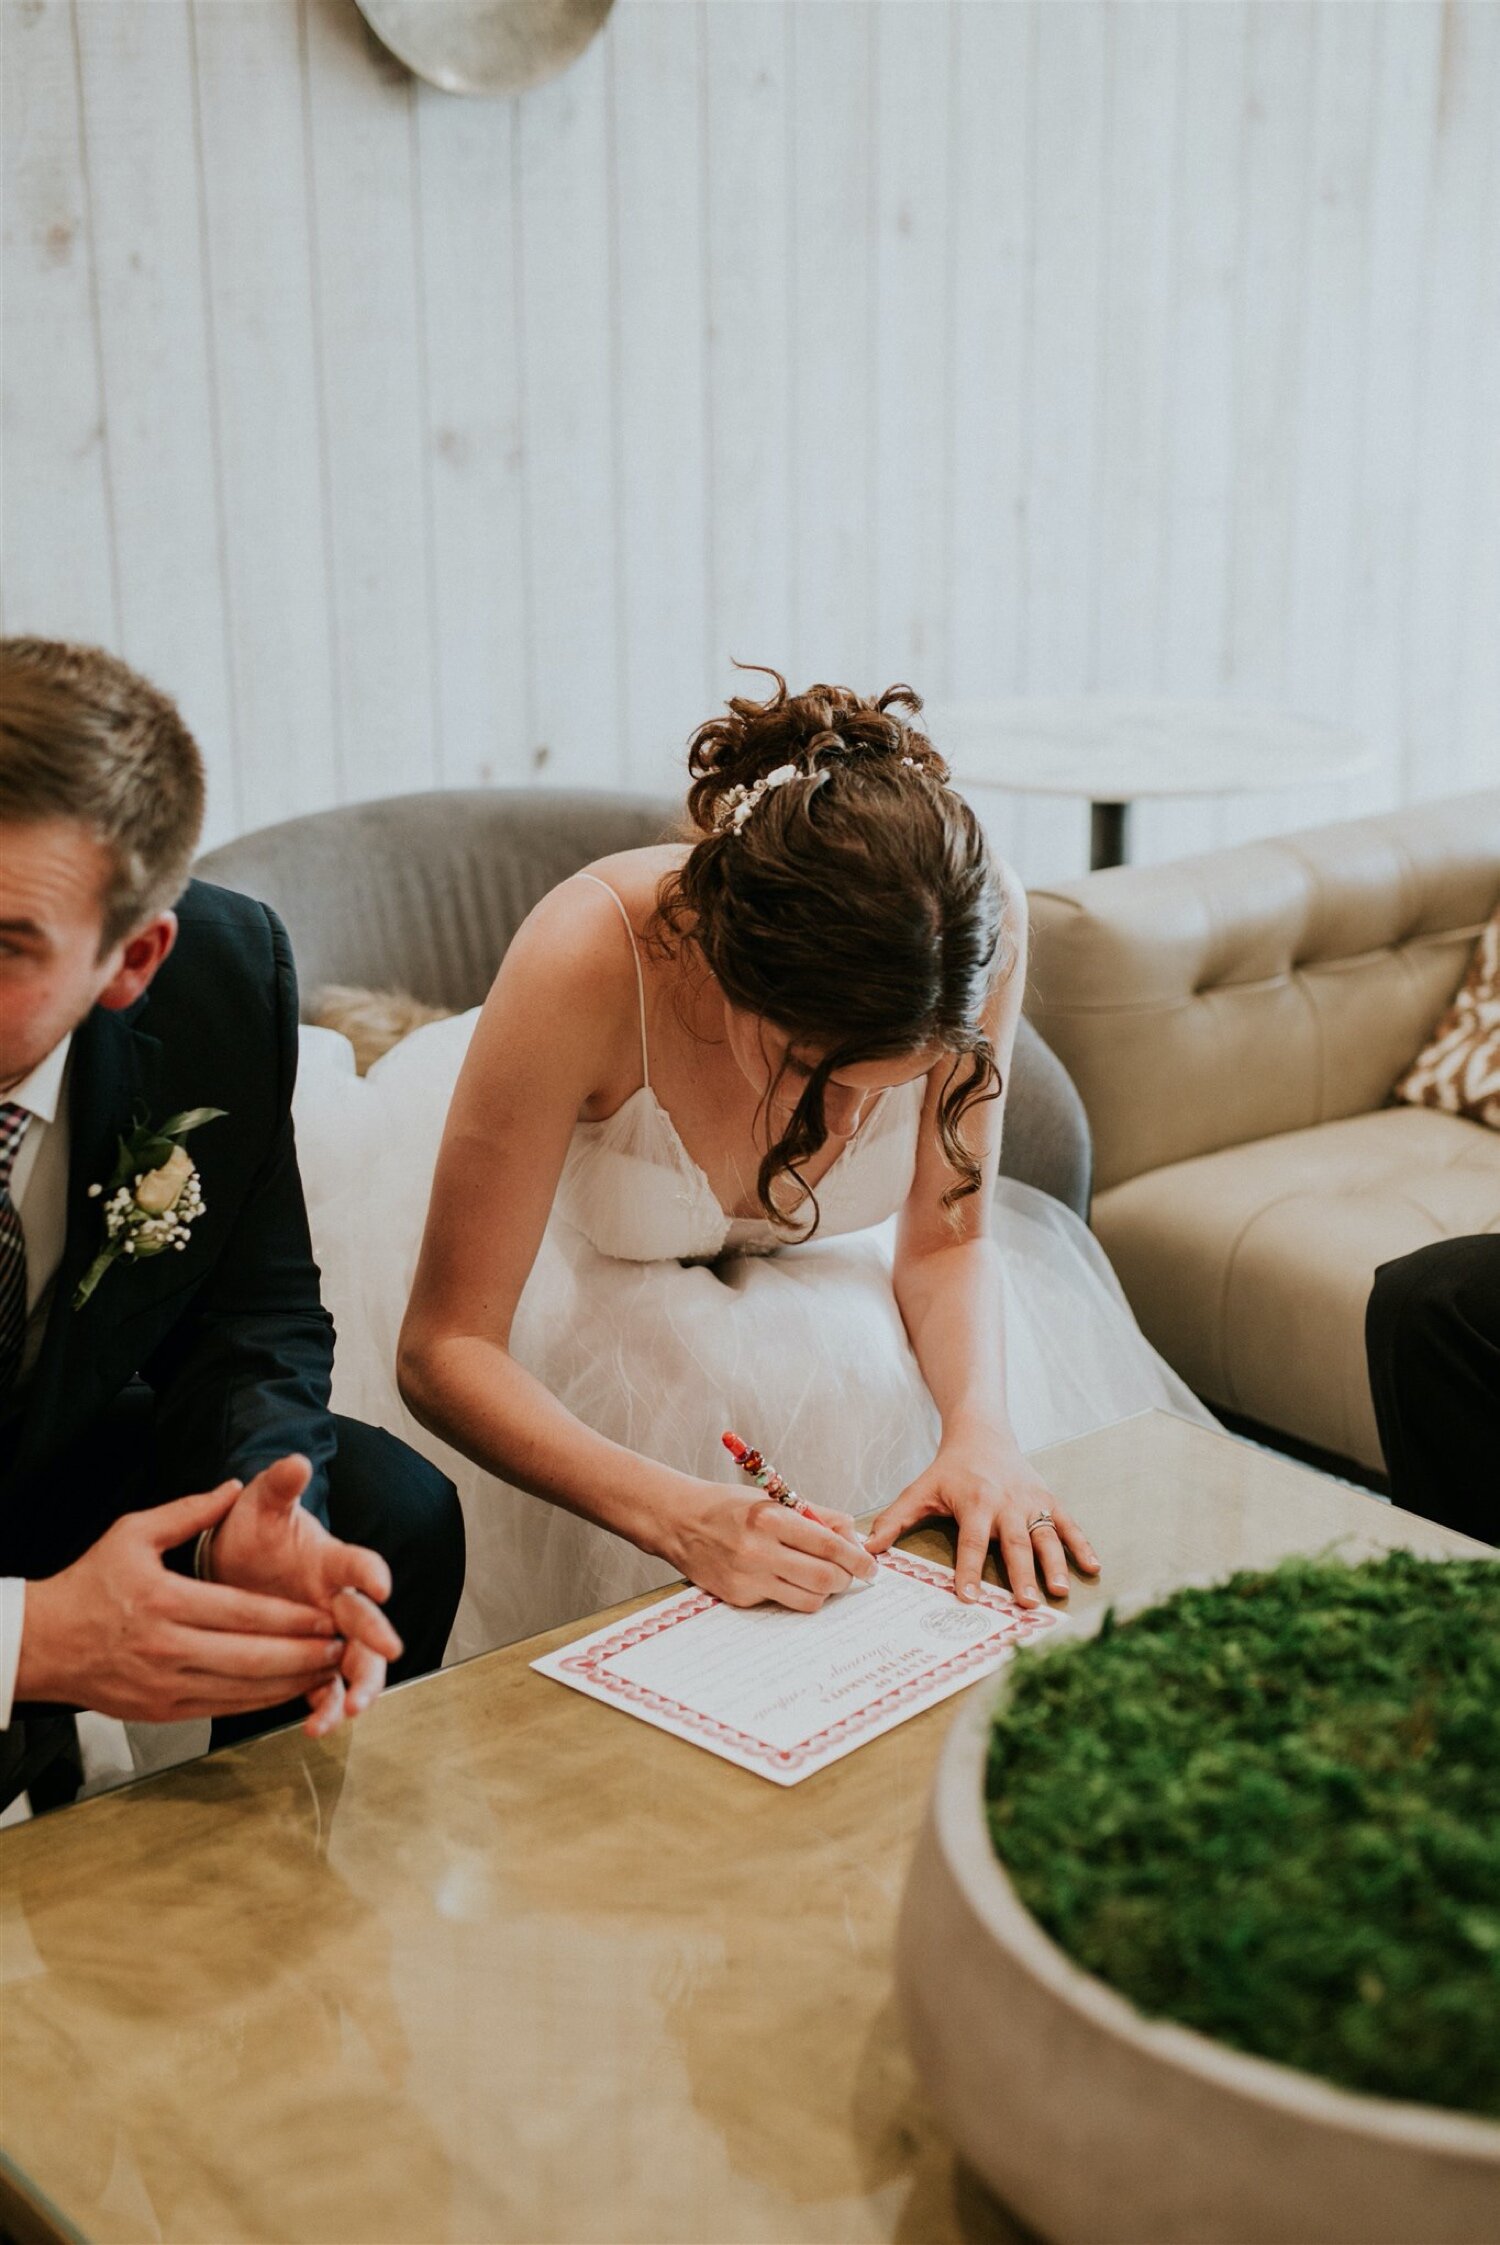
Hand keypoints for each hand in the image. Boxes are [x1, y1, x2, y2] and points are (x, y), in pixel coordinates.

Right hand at [16, 1478, 346, 1722]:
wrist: (42, 1642)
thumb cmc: (89, 1584)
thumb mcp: (133, 1533)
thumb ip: (189, 1512)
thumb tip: (234, 1487)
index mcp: (165, 1600)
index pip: (243, 1613)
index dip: (291, 1617)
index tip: (327, 1614)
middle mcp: (167, 1647)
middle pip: (251, 1656)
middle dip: (303, 1653)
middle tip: (339, 1645)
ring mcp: (164, 1684)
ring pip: (241, 1690)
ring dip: (290, 1682)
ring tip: (326, 1668)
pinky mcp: (160, 1711)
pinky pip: (221, 1709)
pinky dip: (259, 1703)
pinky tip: (286, 1690)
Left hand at [204, 1454, 402, 1735]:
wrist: (230, 1566)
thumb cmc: (252, 1533)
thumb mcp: (260, 1505)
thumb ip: (279, 1486)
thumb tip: (295, 1461)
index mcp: (330, 1561)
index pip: (358, 1564)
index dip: (370, 1572)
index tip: (379, 1583)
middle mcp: (336, 1600)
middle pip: (368, 1623)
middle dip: (377, 1640)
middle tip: (387, 1655)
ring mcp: (326, 1635)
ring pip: (355, 1664)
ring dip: (357, 1686)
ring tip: (349, 1709)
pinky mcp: (309, 1662)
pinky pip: (324, 1688)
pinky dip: (324, 1708)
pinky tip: (314, 1727)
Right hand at [667, 1483, 877, 1610]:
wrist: (680, 1522)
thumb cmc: (729, 1506)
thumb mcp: (772, 1498)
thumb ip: (816, 1515)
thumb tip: (852, 1534)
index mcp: (770, 1518)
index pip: (828, 1545)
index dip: (856, 1558)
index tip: (869, 1566)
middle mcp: (759, 1550)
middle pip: (824, 1578)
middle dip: (845, 1579)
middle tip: (851, 1574)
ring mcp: (748, 1578)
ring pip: (808, 1599)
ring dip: (824, 1591)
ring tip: (822, 1577)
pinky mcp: (739, 1597)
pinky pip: (781, 1602)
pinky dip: (792, 1592)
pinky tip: (785, 1577)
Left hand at [866, 1431, 1098, 1606]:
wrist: (983, 1433)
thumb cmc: (950, 1469)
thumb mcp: (920, 1490)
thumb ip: (895, 1520)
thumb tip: (867, 1548)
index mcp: (974, 1503)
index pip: (971, 1542)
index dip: (969, 1570)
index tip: (968, 1597)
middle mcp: (1006, 1503)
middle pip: (1014, 1543)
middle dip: (1020, 1574)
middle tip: (1026, 1603)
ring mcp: (1031, 1501)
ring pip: (1045, 1536)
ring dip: (1053, 1564)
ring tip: (1058, 1592)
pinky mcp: (1048, 1499)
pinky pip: (1068, 1524)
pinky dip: (1082, 1545)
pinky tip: (1093, 1567)